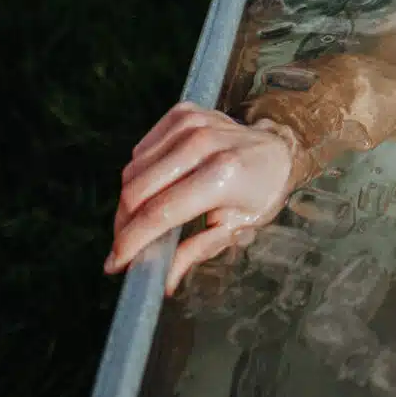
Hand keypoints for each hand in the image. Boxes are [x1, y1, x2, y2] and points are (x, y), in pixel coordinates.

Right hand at [105, 102, 299, 294]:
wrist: (280, 149)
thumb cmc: (261, 192)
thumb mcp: (238, 227)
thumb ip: (197, 251)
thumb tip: (165, 283)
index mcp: (222, 175)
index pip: (159, 212)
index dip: (131, 241)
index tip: (115, 264)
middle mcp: (203, 144)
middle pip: (137, 191)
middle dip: (124, 225)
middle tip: (126, 246)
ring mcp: (192, 124)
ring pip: (133, 170)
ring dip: (130, 201)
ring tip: (143, 220)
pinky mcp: (183, 113)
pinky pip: (141, 150)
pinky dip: (141, 173)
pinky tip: (157, 186)